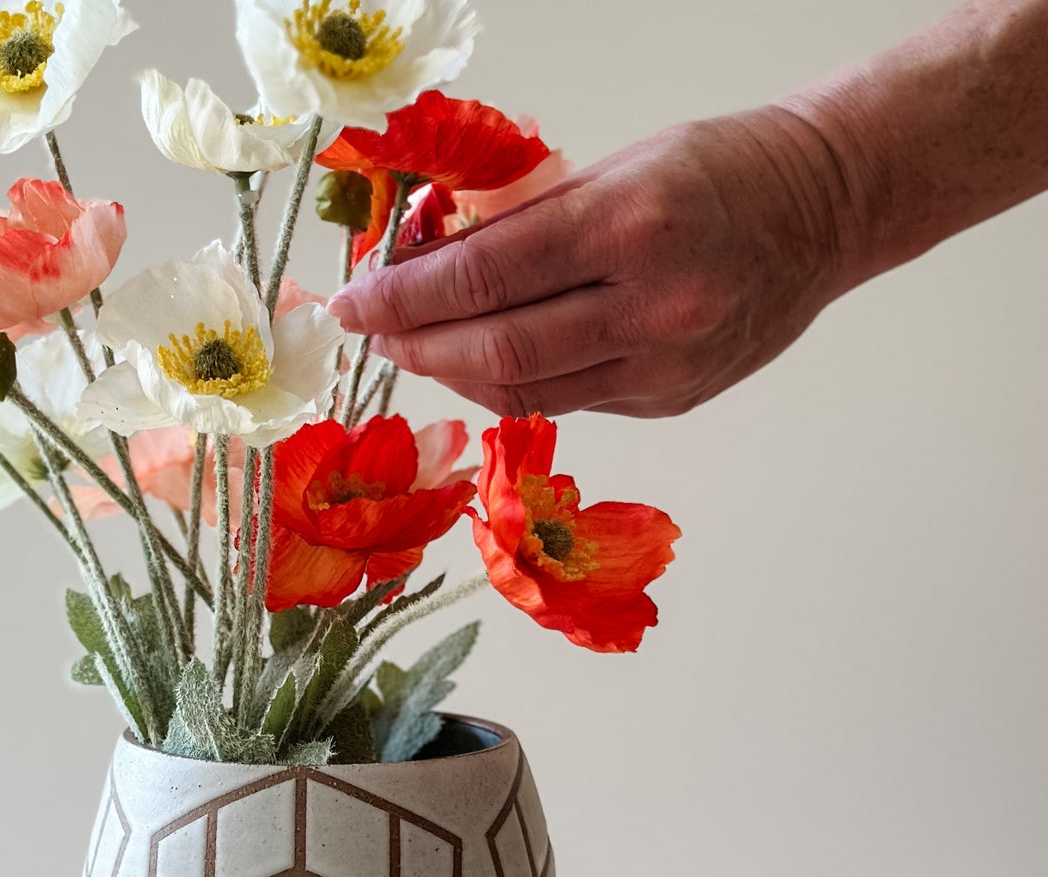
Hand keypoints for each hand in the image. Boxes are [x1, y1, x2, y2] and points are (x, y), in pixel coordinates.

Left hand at [327, 108, 858, 418]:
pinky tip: (480, 365)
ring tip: (415, 350)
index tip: (354, 302)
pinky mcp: (671, 398)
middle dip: (416, 345)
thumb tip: (433, 261)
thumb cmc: (722, 170)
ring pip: (526, 392)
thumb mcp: (619, 168)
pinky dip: (511, 387)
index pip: (484, 276)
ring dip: (455, 374)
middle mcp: (650, 305)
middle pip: (497, 349)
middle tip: (372, 335)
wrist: (828, 210)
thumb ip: (527, 221)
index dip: (404, 297)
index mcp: (630, 224)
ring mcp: (664, 364)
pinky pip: (567, 402)